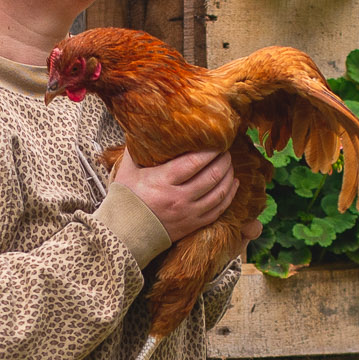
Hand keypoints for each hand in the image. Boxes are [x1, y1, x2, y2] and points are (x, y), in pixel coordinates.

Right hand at [122, 147, 238, 236]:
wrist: (124, 233)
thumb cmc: (126, 198)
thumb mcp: (127, 170)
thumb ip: (136, 149)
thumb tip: (143, 127)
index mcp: (163, 181)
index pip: (195, 162)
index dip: (211, 151)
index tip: (217, 142)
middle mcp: (178, 198)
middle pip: (212, 176)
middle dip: (223, 161)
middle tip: (226, 151)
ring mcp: (188, 213)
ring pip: (219, 193)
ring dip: (229, 176)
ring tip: (229, 164)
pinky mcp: (193, 225)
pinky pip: (218, 210)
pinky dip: (229, 195)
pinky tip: (234, 184)